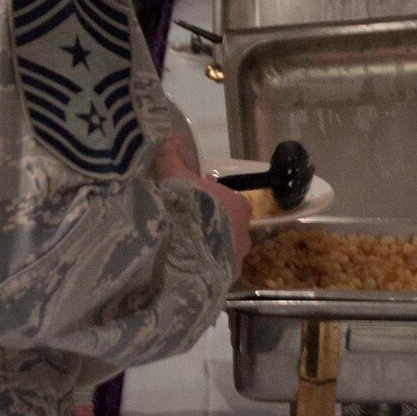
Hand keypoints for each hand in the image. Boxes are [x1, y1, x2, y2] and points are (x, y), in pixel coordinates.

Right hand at [153, 134, 251, 267]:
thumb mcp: (174, 177)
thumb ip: (172, 157)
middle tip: (183, 224)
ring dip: (206, 247)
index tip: (188, 200)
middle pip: (225, 224)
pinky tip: (185, 267)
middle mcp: (244, 232)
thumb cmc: (185, 208)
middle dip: (208, 224)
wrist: (185, 251)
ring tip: (181, 248)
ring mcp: (237, 258)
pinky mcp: (227, 279)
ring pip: (221, 249)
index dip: (207, 198)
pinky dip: (203, 267)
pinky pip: (214, 269)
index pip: (226, 199)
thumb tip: (172, 136)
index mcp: (238, 205)